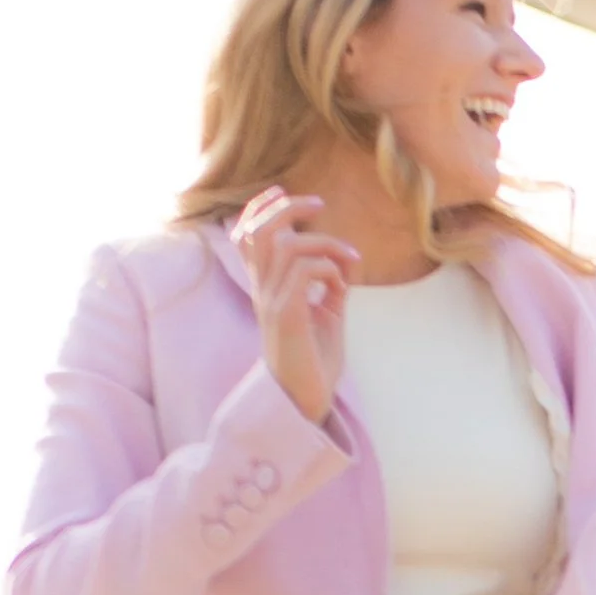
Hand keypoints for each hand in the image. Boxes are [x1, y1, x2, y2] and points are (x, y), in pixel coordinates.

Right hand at [234, 187, 357, 422]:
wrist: (306, 402)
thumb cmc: (315, 360)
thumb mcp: (326, 313)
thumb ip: (331, 284)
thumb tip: (345, 259)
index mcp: (266, 286)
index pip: (246, 234)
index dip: (260, 206)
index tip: (284, 192)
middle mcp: (262, 290)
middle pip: (261, 230)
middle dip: (290, 208)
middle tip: (320, 205)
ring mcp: (272, 303)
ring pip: (287, 246)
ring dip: (325, 243)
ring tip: (349, 259)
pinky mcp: (288, 317)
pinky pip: (306, 272)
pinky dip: (331, 269)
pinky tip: (344, 288)